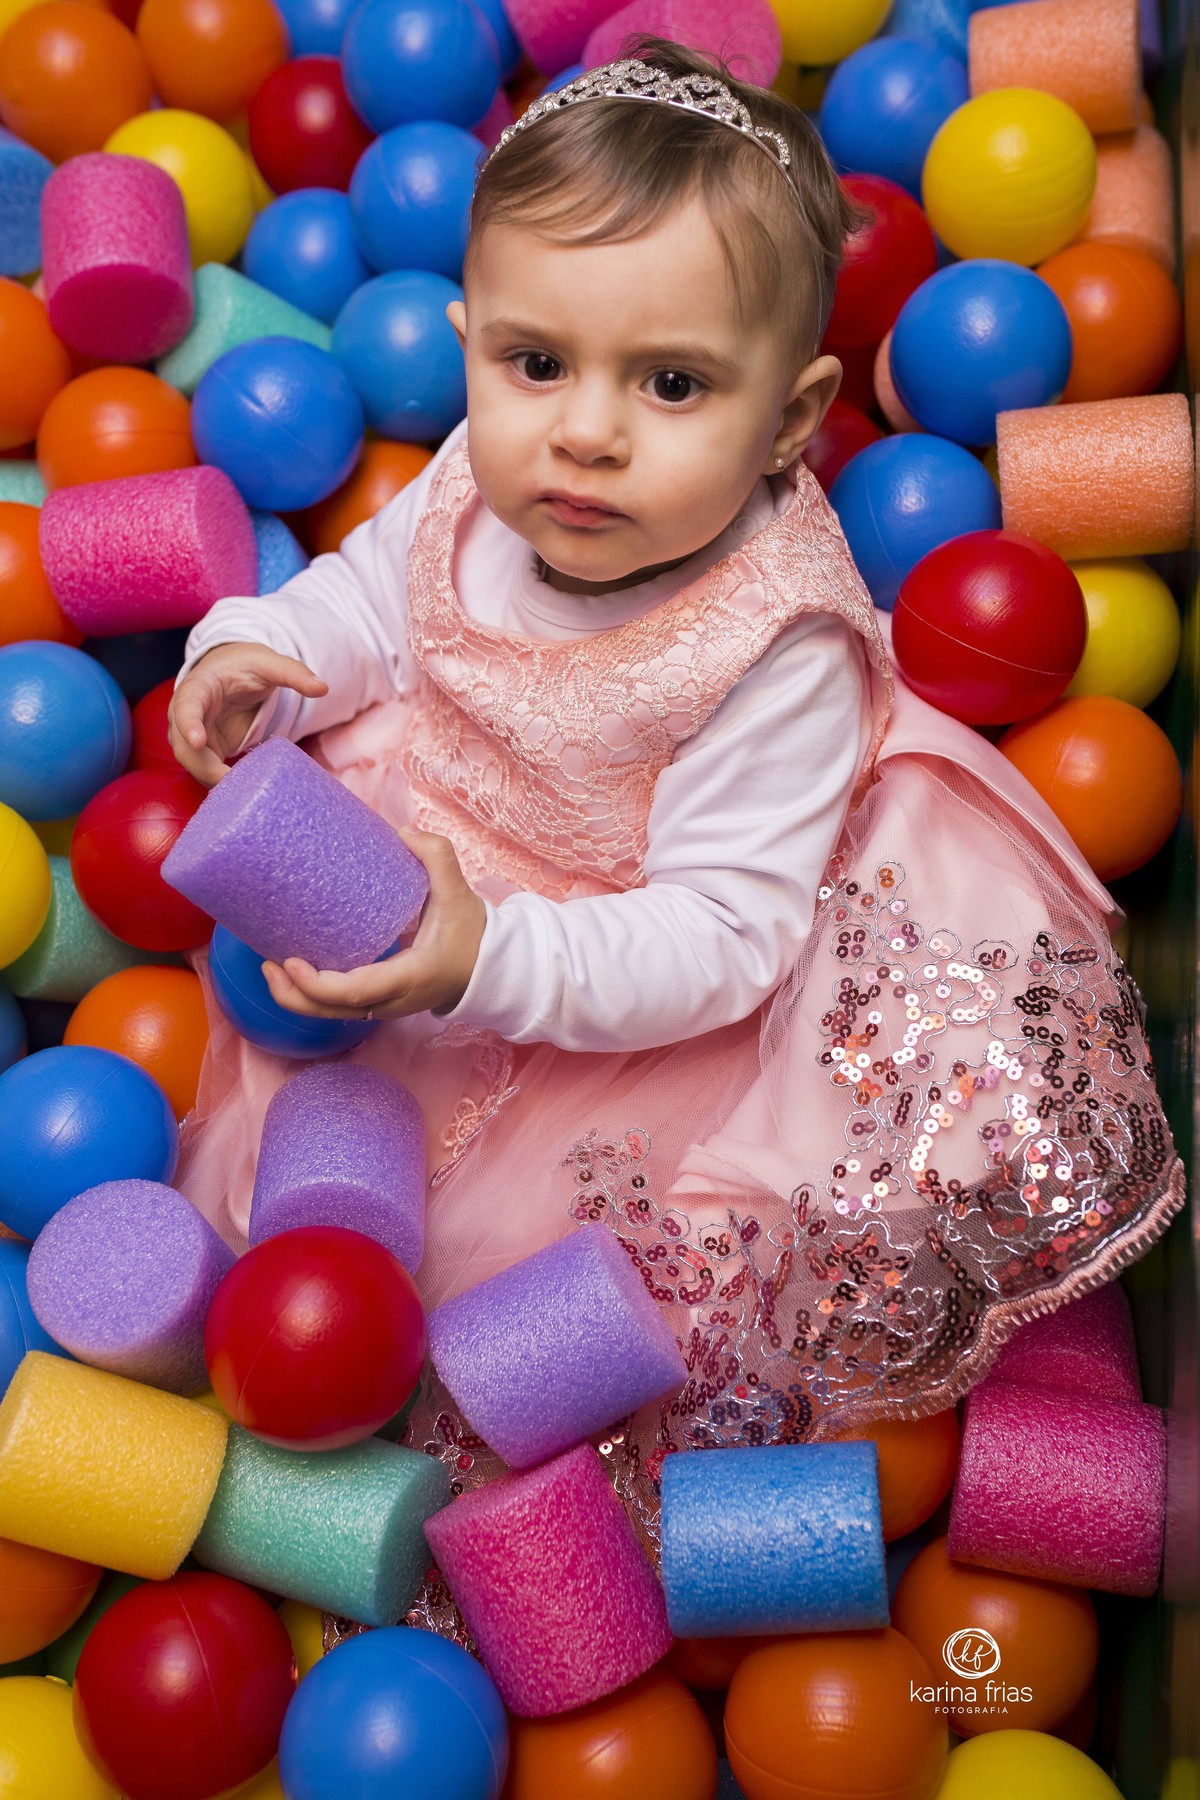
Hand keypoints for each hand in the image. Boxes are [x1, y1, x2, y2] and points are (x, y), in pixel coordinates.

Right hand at [168, 642, 329, 786]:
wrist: (231, 675)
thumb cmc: (245, 666)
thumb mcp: (268, 663)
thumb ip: (292, 673)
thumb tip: (322, 687)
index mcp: (198, 687)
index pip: (186, 706)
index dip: (189, 723)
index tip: (199, 740)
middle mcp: (185, 714)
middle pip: (185, 746)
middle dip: (204, 767)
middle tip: (232, 781)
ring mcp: (191, 736)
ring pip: (194, 765)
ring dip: (213, 780)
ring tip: (244, 793)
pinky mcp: (205, 752)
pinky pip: (206, 772)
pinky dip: (222, 783)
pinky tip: (244, 793)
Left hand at [261, 829, 486, 1019]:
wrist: (488, 967)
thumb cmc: (472, 933)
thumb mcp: (459, 893)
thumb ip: (437, 857)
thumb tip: (401, 833)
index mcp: (410, 976)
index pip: (356, 992)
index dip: (317, 984)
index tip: (290, 961)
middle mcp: (393, 1000)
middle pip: (332, 1011)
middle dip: (292, 995)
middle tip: (267, 963)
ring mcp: (385, 1006)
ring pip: (332, 1014)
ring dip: (297, 998)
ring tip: (270, 966)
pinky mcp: (379, 1003)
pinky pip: (339, 1007)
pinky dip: (312, 996)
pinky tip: (295, 971)